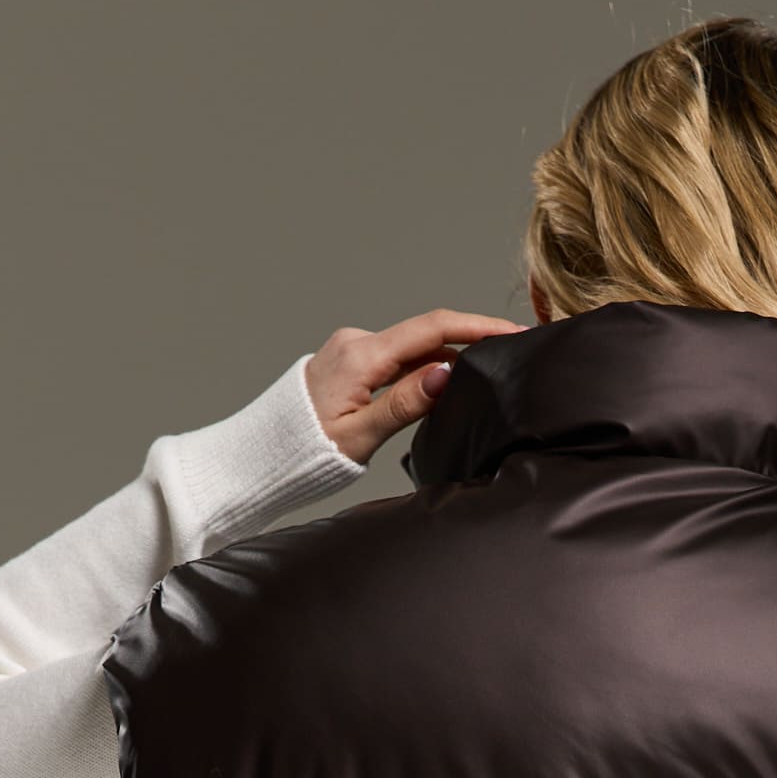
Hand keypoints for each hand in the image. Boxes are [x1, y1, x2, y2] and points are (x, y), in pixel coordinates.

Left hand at [304, 310, 525, 464]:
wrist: (266, 451)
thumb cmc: (307, 450)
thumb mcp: (362, 435)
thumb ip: (406, 403)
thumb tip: (446, 373)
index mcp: (361, 355)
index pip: (432, 329)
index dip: (476, 326)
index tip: (510, 330)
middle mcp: (357, 342)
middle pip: (426, 334)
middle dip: (469, 340)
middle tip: (508, 353)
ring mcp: (352, 348)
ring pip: (412, 348)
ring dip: (444, 358)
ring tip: (480, 378)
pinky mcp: (350, 360)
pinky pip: (396, 357)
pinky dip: (421, 367)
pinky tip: (439, 386)